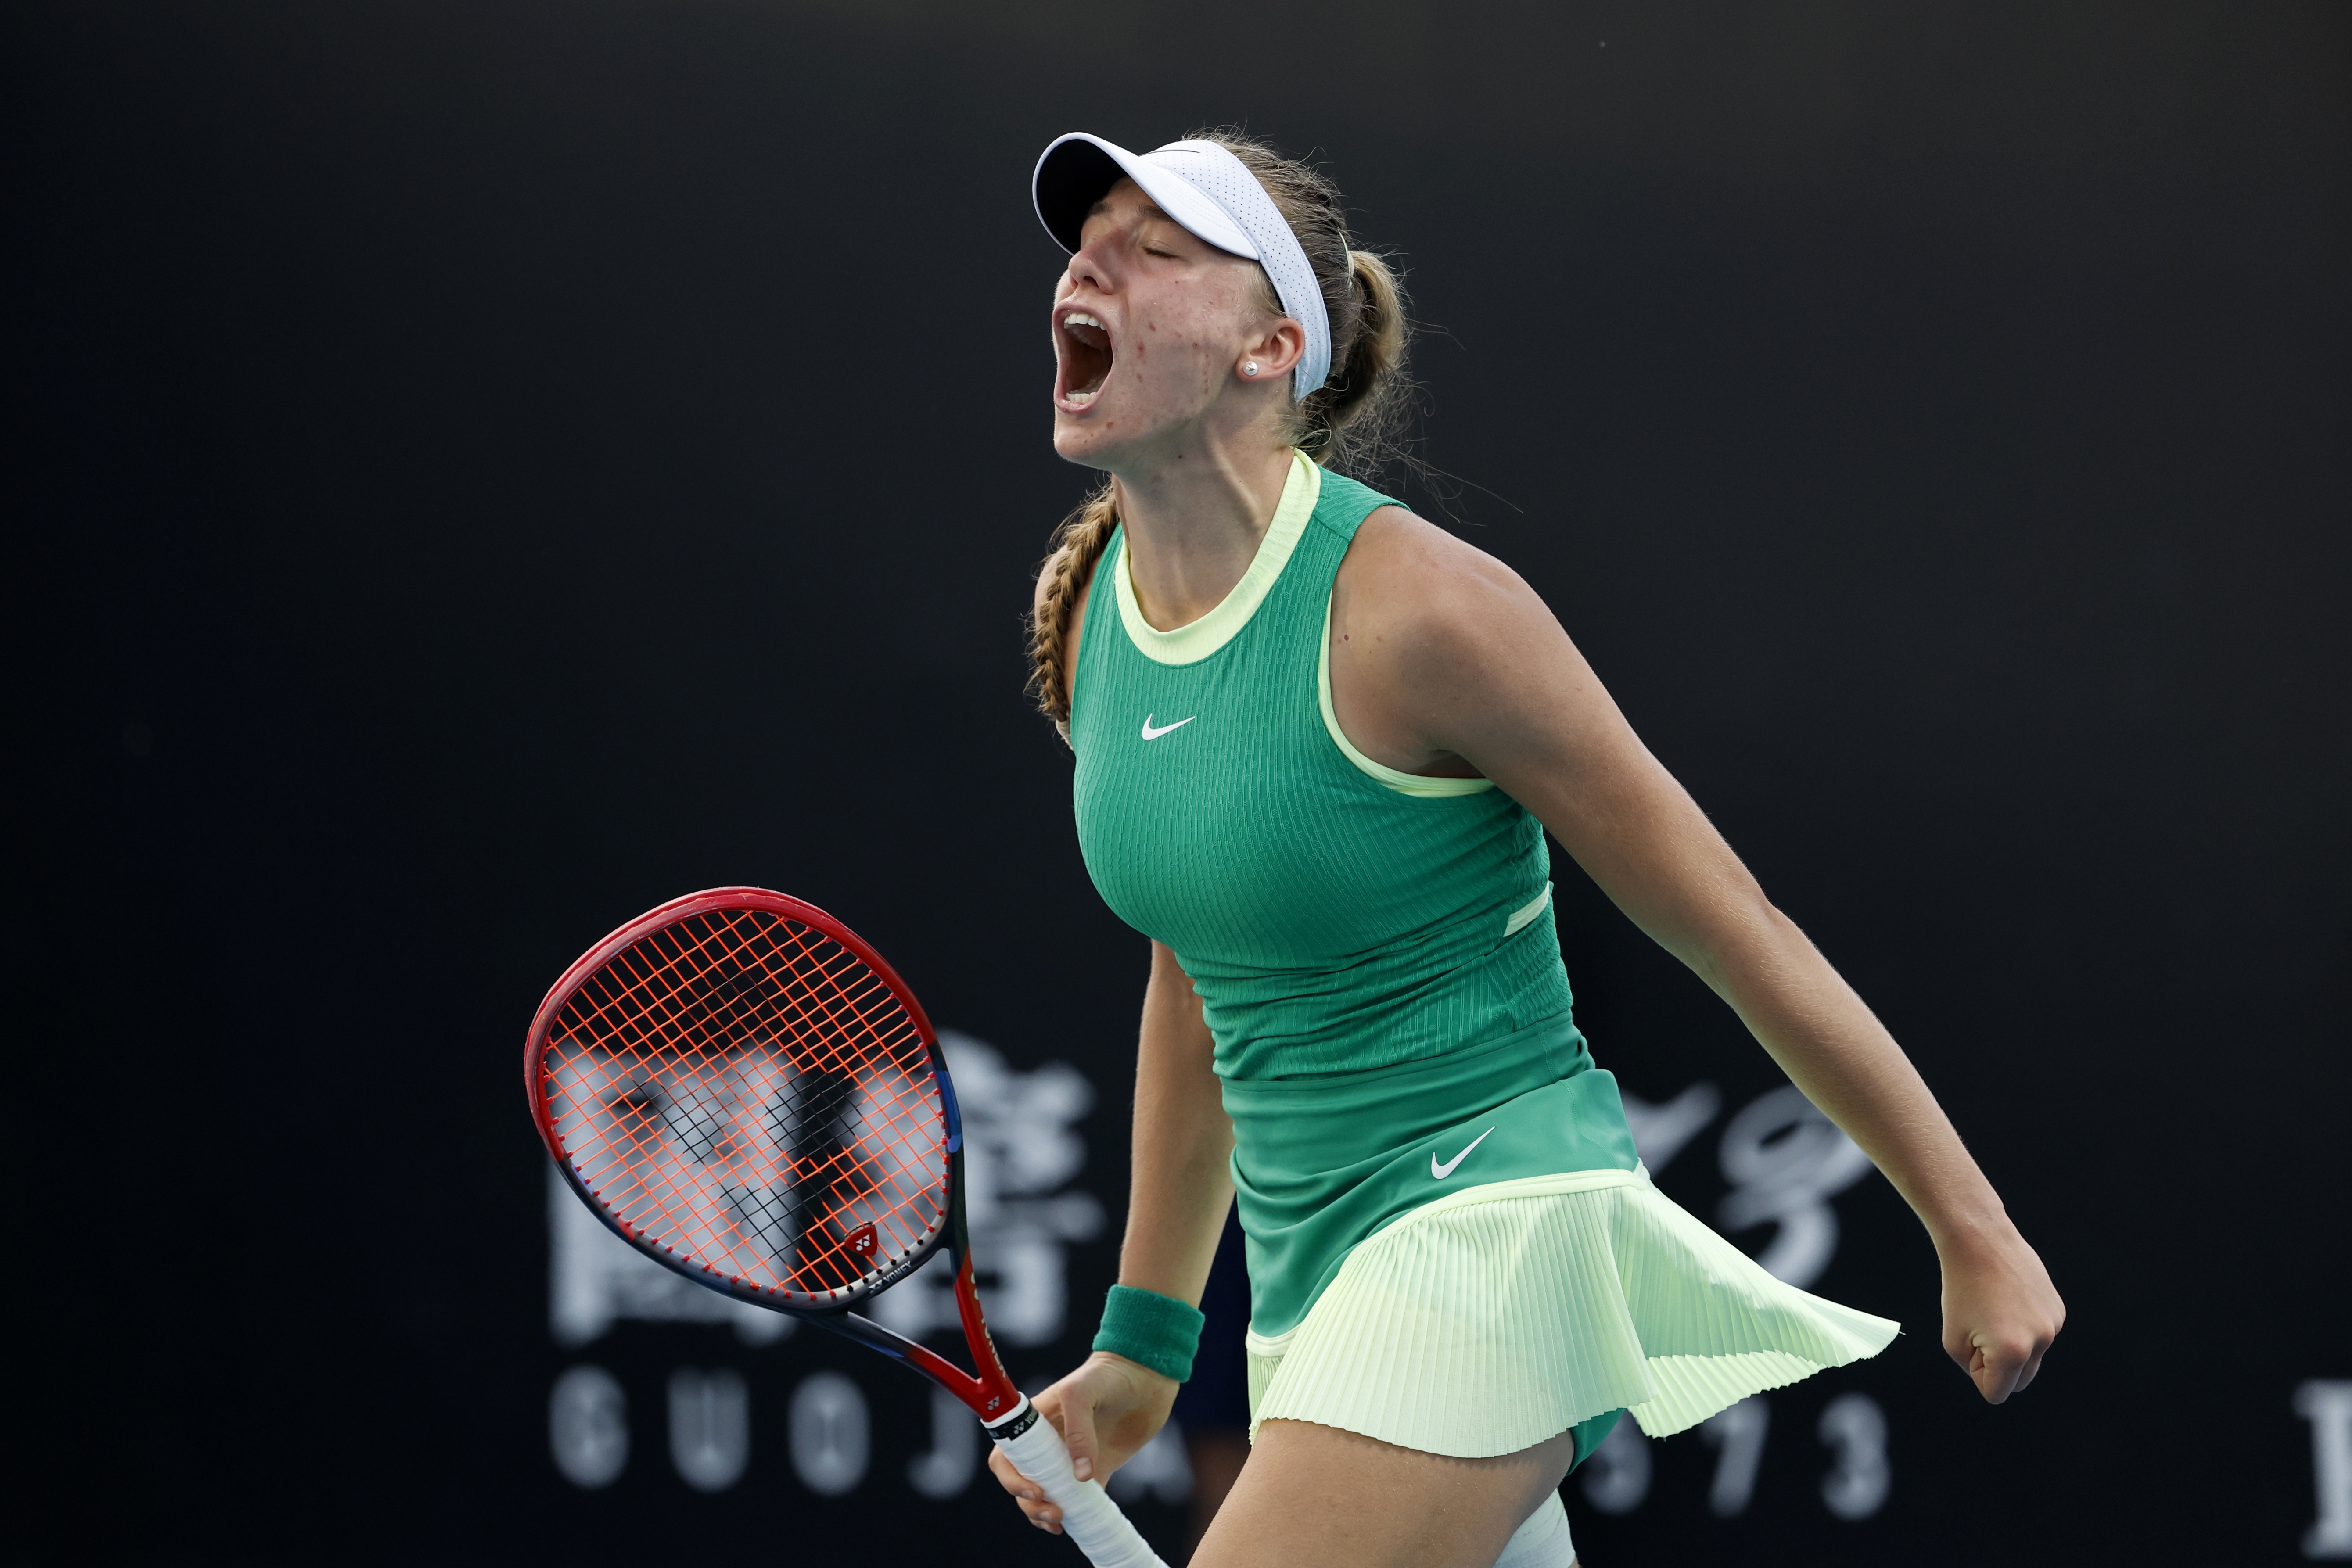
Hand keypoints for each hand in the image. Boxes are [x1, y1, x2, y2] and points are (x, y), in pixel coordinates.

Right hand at [987, 1352, 1177, 1534]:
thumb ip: (1078, 1431)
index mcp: (1035, 1424)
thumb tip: (1080, 1478)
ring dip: (1045, 1514)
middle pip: (1023, 1482)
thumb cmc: (1109, 1375)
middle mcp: (1048, 1444)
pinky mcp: (1097, 1469)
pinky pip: (1080, 1500)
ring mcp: (1072, 1458)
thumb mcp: (1083, 1393)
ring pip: (1047, 1496)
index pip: (1006, 1456)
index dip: (1011, 1478)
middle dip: (1030, 1504)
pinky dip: (1076, 1516)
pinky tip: (1078, 1524)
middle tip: (1054, 1512)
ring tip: (1061, 1521)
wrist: (1148, 1376)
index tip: (1035, 1491)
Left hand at [1938, 1220, 2064, 1401]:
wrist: (1980, 1241)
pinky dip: (2023, 1327)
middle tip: (1980, 1331)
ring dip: (2011, 1346)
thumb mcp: (1953, 1340)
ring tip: (1994, 1311)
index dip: (1978, 1374)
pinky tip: (2009, 1300)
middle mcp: (2041, 1340)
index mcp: (2012, 1352)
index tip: (1970, 1344)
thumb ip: (1973, 1368)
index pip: (1996, 1393)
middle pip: (2020, 1381)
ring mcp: (2053, 1325)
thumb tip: (1997, 1376)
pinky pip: (2039, 1335)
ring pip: (2031, 1358)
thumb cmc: (1960, 1289)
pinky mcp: (2058, 1310)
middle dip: (1998, 1367)